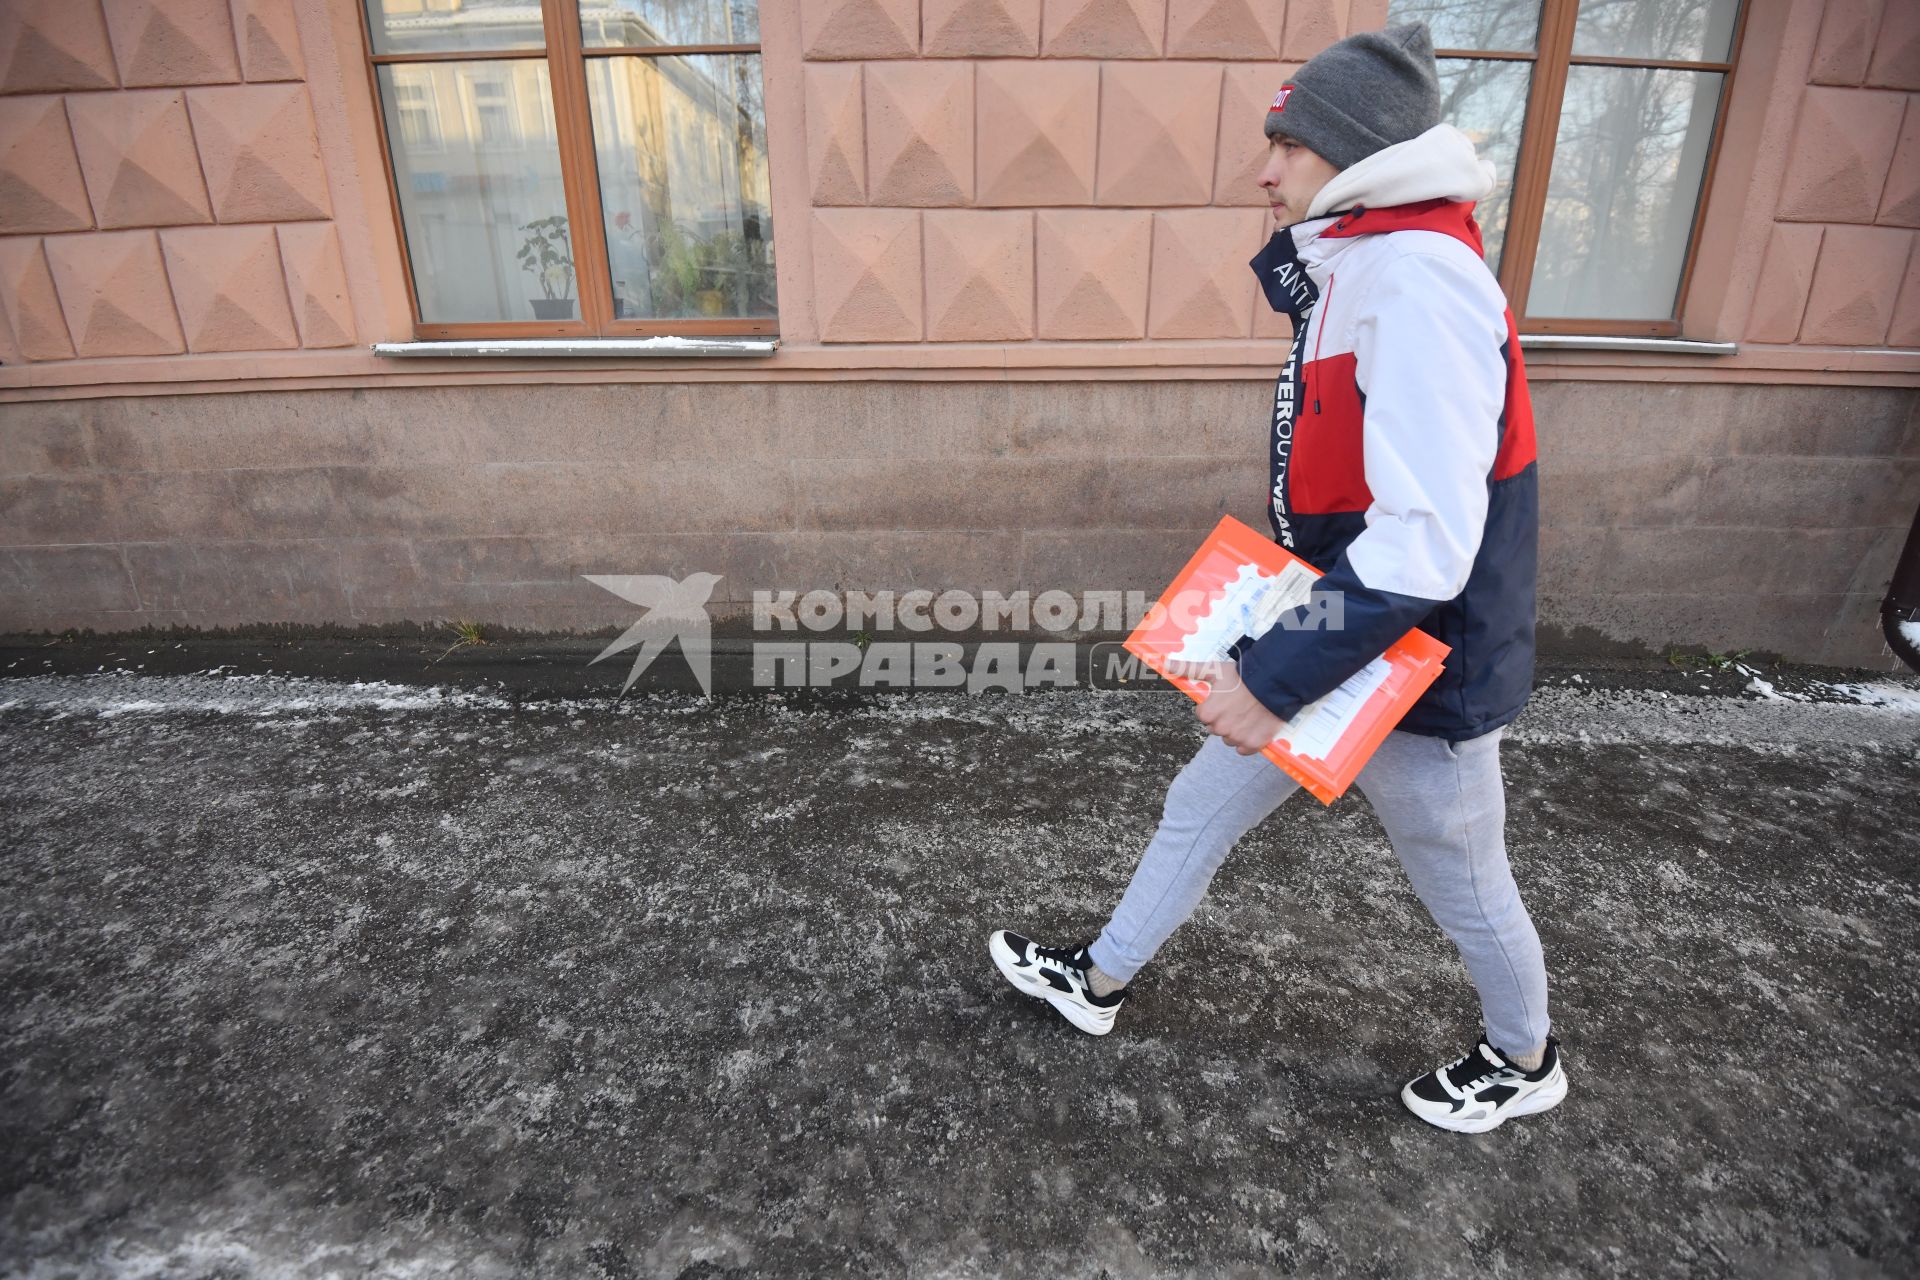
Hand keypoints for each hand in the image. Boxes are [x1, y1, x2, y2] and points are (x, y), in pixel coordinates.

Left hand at [1164, 659, 1284, 755]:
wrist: (1273, 681)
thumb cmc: (1242, 675)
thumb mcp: (1213, 670)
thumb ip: (1188, 669)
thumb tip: (1166, 664)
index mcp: (1208, 714)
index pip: (1204, 716)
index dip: (1215, 707)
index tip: (1226, 698)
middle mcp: (1220, 729)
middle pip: (1217, 729)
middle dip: (1225, 719)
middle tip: (1238, 705)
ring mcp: (1237, 738)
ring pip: (1231, 739)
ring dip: (1236, 731)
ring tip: (1248, 714)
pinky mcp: (1254, 744)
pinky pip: (1245, 749)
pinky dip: (1249, 742)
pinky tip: (1254, 727)